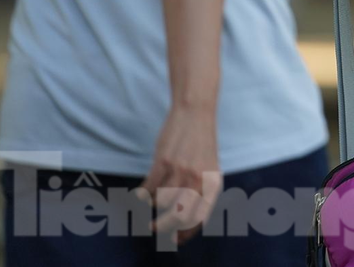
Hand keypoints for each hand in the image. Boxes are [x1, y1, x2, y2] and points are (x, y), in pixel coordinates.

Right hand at [135, 104, 222, 245]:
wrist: (196, 113)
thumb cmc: (201, 143)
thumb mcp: (210, 168)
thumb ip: (202, 190)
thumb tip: (188, 220)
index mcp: (213, 183)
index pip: (200, 218)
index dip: (185, 233)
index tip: (175, 240)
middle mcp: (199, 179)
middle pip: (180, 216)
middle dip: (165, 226)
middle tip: (155, 228)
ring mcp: (181, 171)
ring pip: (162, 202)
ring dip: (154, 206)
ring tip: (151, 201)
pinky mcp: (164, 162)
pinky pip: (148, 188)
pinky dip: (142, 195)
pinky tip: (140, 194)